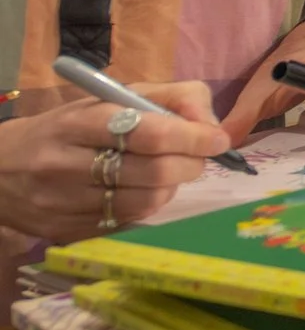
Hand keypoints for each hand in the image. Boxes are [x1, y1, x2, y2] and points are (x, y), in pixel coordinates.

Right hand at [0, 85, 227, 240]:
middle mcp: (64, 164)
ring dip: (172, 186)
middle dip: (191, 163)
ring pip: (145, 201)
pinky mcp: (64, 232)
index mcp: (77, 122)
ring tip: (168, 171)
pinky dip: (147, 205)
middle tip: (197, 156)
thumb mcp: (112, 98)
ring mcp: (62, 203)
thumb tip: (211, 125)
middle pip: (154, 172)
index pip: (148, 132)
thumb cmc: (69, 126)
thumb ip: (170, 99)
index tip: (218, 140)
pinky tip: (141, 190)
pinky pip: (127, 222)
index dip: (193, 137)